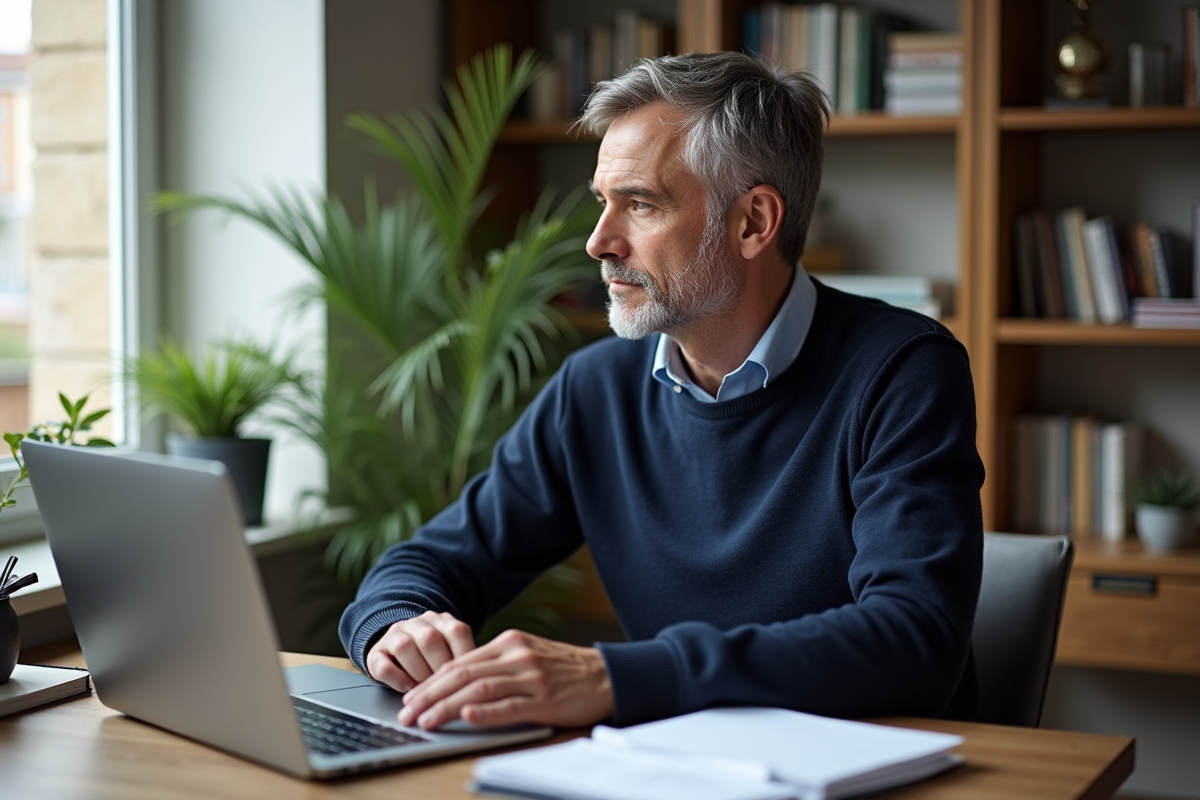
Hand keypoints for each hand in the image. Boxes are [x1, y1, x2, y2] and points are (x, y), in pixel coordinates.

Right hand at [366, 611, 475, 691]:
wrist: (397, 647)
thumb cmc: (434, 656)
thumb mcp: (453, 651)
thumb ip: (465, 660)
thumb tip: (484, 681)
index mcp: (443, 620)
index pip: (457, 632)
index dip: (464, 658)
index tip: (468, 679)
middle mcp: (418, 622)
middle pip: (430, 639)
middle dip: (439, 669)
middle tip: (446, 689)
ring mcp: (395, 634)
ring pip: (405, 647)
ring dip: (418, 673)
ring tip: (427, 691)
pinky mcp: (376, 652)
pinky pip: (383, 664)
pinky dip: (398, 680)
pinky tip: (408, 689)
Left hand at [396, 629, 613, 730]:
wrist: (606, 674)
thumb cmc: (564, 670)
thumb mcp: (528, 657)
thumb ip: (497, 665)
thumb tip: (458, 684)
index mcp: (508, 643)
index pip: (459, 663)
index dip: (430, 682)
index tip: (410, 698)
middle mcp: (516, 656)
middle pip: (462, 675)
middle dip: (429, 695)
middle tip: (407, 713)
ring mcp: (531, 676)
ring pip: (479, 690)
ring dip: (446, 707)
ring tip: (425, 721)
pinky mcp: (545, 698)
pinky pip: (509, 705)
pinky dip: (485, 712)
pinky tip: (466, 718)